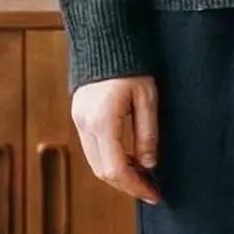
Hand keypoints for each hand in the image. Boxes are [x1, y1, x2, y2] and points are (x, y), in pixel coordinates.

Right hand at [69, 73, 162, 204]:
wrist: (105, 39)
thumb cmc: (131, 65)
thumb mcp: (147, 98)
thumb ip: (148, 134)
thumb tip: (148, 164)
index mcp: (103, 121)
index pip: (116, 169)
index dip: (136, 187)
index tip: (154, 194)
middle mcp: (85, 124)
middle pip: (102, 171)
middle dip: (127, 185)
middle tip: (150, 189)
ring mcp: (79, 120)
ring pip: (94, 162)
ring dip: (117, 174)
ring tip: (142, 175)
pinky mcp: (79, 115)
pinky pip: (91, 148)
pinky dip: (108, 160)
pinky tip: (128, 158)